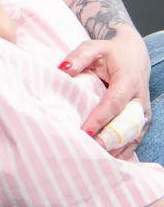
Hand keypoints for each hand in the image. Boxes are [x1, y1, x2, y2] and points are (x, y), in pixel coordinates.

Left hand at [60, 27, 151, 158]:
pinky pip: (135, 139)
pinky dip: (123, 151)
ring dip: (115, 149)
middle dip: (108, 140)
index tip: (85, 131)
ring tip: (96, 160)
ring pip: (132, 136)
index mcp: (128, 81)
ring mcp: (143, 112)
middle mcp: (139, 99)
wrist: (134, 54)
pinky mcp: (142, 120)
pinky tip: (109, 160)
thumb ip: (79, 56)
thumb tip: (63, 68)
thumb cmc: (110, 51)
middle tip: (89, 151)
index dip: (100, 119)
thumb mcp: (94, 47)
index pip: (113, 103)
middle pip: (125, 124)